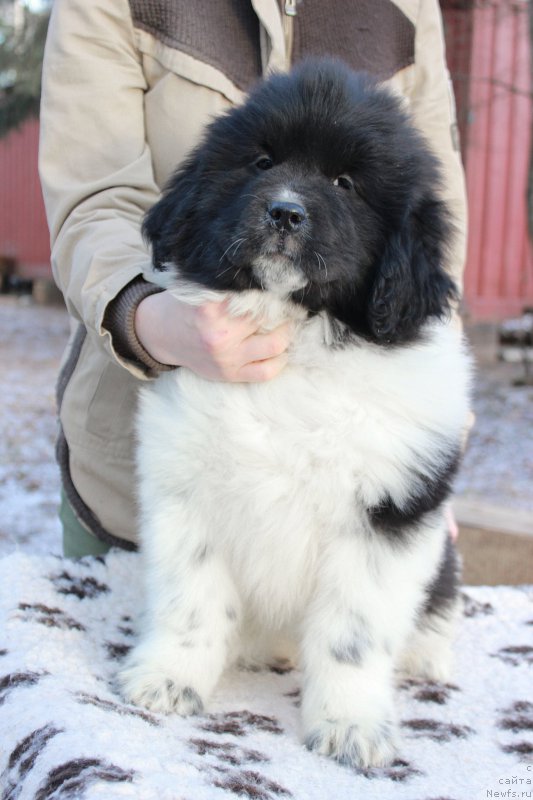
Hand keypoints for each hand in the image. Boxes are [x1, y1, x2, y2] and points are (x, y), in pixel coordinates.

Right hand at [135, 290, 290, 381]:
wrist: (161, 335)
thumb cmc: (186, 306)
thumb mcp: (199, 288)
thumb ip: (228, 284)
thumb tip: (266, 273)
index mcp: (211, 308)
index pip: (256, 295)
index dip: (272, 288)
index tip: (279, 284)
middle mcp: (220, 334)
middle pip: (269, 317)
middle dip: (282, 308)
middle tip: (288, 303)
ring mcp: (227, 358)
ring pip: (275, 344)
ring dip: (286, 332)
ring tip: (287, 323)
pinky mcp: (230, 374)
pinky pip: (266, 371)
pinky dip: (280, 360)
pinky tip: (280, 350)